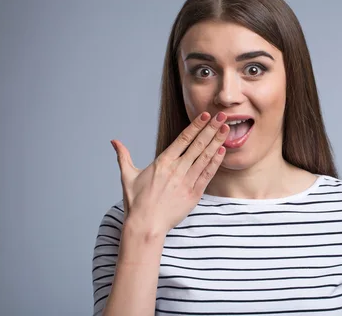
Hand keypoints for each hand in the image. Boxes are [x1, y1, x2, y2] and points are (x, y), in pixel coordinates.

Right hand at [110, 111, 228, 236]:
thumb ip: (124, 156)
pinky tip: (222, 152)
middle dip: (211, 129)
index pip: (183, 139)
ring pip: (205, 158)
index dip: (196, 125)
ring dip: (217, 142)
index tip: (206, 115)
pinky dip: (215, 163)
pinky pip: (207, 175)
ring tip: (226, 130)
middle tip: (222, 116)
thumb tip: (114, 141)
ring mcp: (186, 182)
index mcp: (162, 162)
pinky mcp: (193, 194)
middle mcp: (176, 170)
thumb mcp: (127, 176)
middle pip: (198, 145)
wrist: (146, 226)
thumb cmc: (136, 203)